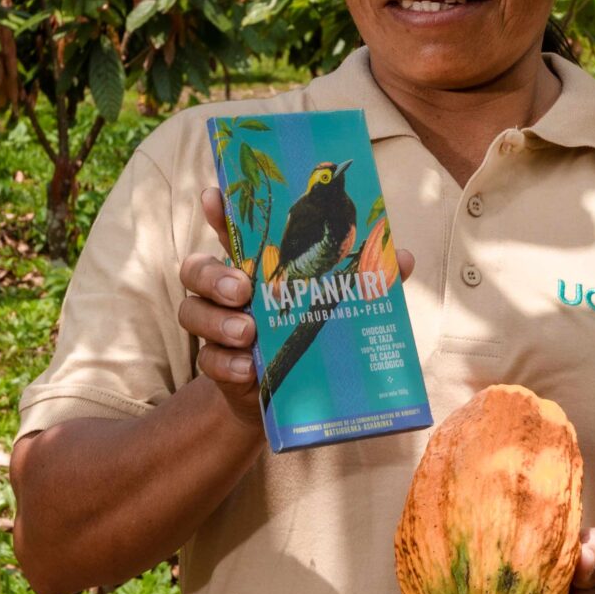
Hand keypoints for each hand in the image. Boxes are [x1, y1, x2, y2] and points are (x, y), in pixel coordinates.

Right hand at [181, 185, 411, 436]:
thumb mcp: (341, 302)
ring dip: (217, 321)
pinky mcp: (218, 365)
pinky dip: (226, 363)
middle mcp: (227, 292)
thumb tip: (402, 258)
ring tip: (248, 332)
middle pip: (196, 269)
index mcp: (255, 267)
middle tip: (244, 289)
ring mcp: (218, 327)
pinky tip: (248, 369)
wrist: (292, 396)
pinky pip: (207, 360)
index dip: (218, 212)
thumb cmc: (314, 331)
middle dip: (214, 274)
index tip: (213, 196)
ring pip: (192, 312)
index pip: (229, 232)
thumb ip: (366, 278)